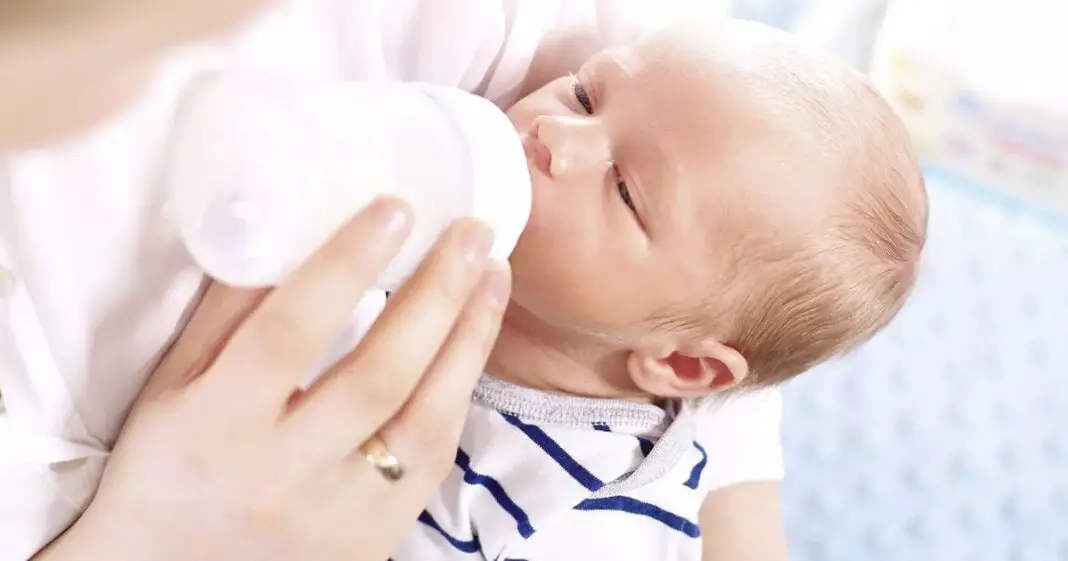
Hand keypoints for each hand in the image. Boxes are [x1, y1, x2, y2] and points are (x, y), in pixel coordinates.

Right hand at [41, 197, 510, 560]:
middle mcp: (282, 473)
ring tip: (493, 276)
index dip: (345, 266)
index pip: (290, 333)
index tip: (395, 208)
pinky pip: (432, 461)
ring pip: (424, 421)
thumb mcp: (174, 385)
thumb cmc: (169, 463)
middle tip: (473, 232)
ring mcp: (337, 513)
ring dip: (469, 340)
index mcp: (217, 425)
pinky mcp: (374, 537)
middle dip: (436, 295)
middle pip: (378, 375)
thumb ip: (228, 310)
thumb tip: (280, 222)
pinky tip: (472, 343)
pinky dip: (458, 395)